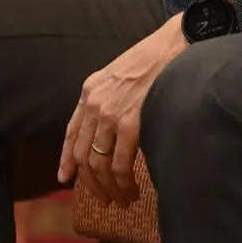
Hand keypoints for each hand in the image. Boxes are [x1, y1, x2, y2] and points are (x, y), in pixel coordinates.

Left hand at [59, 13, 189, 203]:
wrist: (175, 42)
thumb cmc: (155, 57)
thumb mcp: (119, 74)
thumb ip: (109, 98)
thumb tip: (112, 129)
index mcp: (90, 91)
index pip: (71, 133)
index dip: (66, 160)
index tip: (66, 179)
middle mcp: (94, 104)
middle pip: (84, 156)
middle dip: (92, 184)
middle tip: (105, 200)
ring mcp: (110, 114)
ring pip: (99, 165)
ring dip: (110, 189)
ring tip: (123, 200)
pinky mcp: (130, 122)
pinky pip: (120, 163)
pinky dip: (124, 183)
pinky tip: (133, 190)